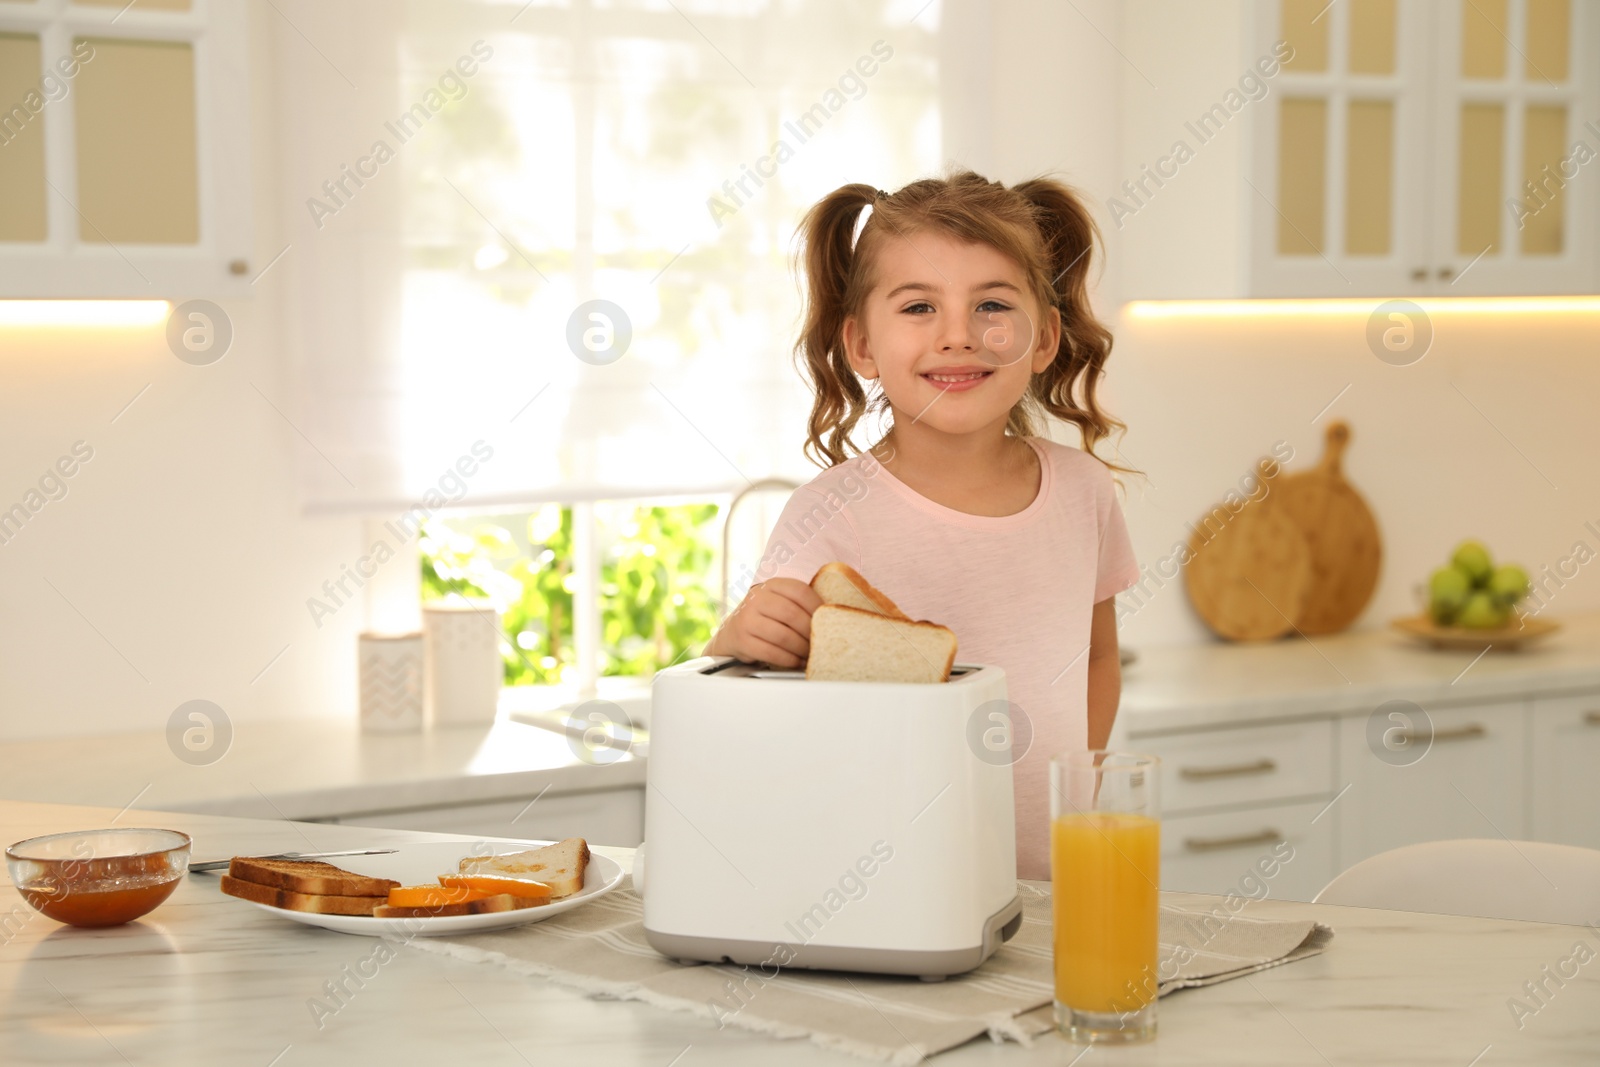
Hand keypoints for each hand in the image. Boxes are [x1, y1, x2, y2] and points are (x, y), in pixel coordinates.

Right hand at [706, 578, 820, 668]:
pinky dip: (789, 660)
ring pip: (782, 635)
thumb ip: (800, 605)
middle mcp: (756, 599)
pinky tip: (797, 662)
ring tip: (810, 654)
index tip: (828, 620)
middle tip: (820, 642)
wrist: (732, 633)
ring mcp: (746, 619)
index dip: (817, 607)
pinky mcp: (742, 640)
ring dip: (801, 648)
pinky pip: (771, 652)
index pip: (799, 591)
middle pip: (792, 614)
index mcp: (771, 585)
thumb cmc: (766, 618)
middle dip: (810, 632)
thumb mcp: (779, 602)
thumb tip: (835, 616)